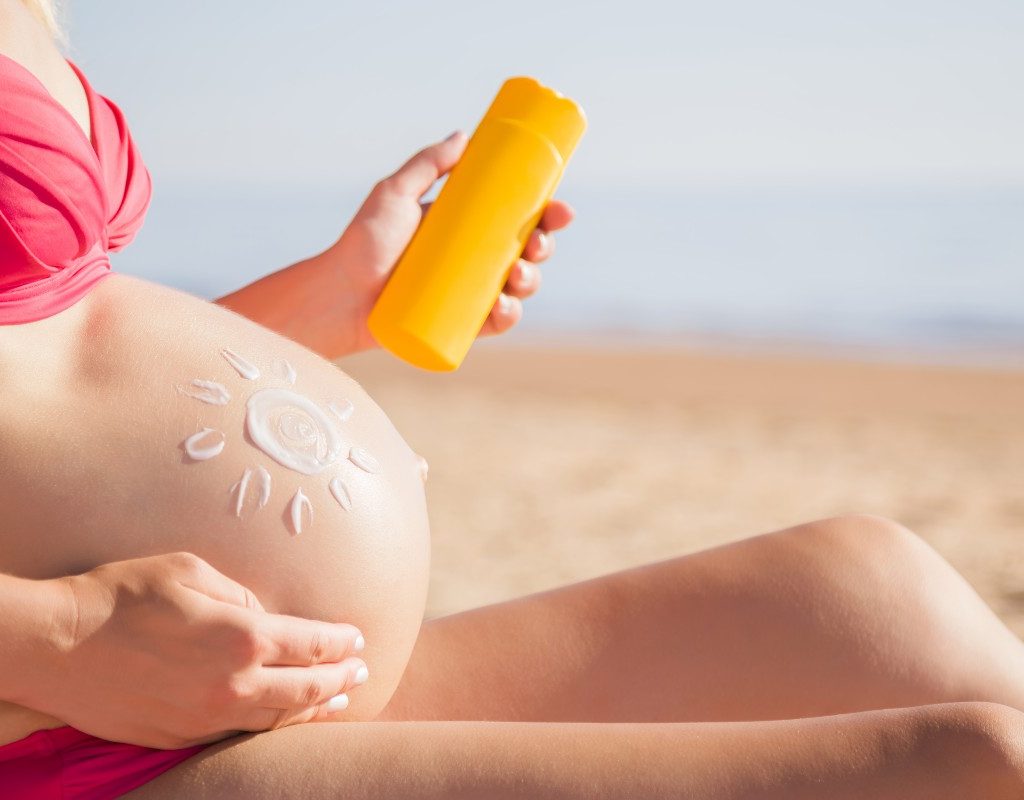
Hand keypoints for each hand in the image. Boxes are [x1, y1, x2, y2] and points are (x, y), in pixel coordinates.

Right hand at [29, 553, 366, 748]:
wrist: (57, 646)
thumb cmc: (123, 595)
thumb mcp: (191, 570)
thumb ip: (241, 595)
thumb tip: (266, 615)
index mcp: (242, 637)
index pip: (312, 643)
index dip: (341, 642)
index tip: (358, 638)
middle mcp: (233, 684)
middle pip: (305, 688)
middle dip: (340, 678)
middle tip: (361, 672)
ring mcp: (207, 717)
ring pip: (278, 720)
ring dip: (314, 710)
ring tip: (337, 701)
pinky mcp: (181, 736)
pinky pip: (240, 736)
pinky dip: (272, 728)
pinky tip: (282, 721)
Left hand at [323, 131, 575, 352]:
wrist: (340, 293)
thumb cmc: (363, 242)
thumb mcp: (395, 194)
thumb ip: (426, 164)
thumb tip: (465, 136)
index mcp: (467, 227)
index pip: (517, 218)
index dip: (546, 215)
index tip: (561, 210)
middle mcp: (473, 260)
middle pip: (526, 252)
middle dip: (544, 248)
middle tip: (536, 244)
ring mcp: (469, 292)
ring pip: (518, 288)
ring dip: (531, 281)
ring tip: (515, 276)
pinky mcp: (460, 324)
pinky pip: (496, 322)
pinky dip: (508, 316)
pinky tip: (505, 307)